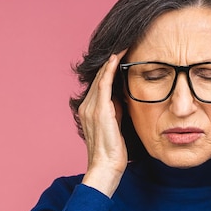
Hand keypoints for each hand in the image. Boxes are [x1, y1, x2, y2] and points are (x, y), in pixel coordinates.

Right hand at [79, 50, 127, 196]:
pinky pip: (104, 84)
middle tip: (124, 42)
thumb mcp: (116, 125)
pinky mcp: (99, 111)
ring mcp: (91, 108)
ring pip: (101, 77)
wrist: (106, 168)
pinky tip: (117, 58)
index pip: (100, 83)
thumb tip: (123, 96)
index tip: (122, 54)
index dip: (110, 68)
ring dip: (112, 60)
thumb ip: (117, 110)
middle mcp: (86, 106)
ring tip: (123, 45)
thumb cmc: (113, 152)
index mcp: (89, 110)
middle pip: (99, 76)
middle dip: (111, 60)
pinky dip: (110, 70)